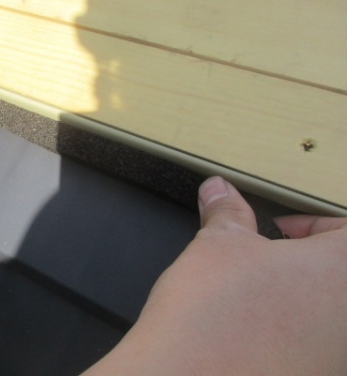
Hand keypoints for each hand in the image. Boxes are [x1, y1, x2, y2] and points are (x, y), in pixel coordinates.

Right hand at [84, 177, 346, 374]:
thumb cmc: (214, 317)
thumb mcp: (219, 245)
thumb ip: (228, 212)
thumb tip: (219, 192)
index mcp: (343, 269)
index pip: (345, 229)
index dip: (310, 224)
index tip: (281, 230)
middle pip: (338, 273)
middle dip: (303, 262)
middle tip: (264, 261)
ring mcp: (337, 356)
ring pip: (328, 313)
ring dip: (298, 299)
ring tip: (256, 299)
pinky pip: (314, 347)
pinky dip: (291, 335)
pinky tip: (255, 334)